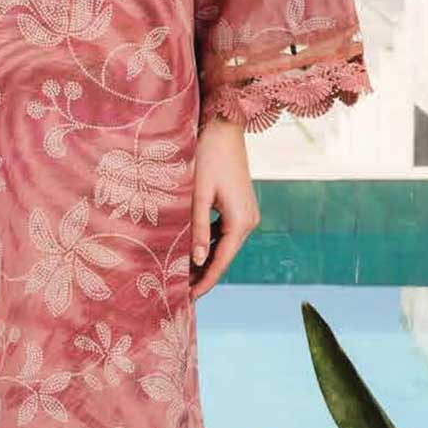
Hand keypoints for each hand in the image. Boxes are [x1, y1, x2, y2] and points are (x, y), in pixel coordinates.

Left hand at [189, 117, 258, 297]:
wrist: (222, 126)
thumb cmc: (206, 157)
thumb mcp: (198, 195)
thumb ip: (198, 229)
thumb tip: (197, 261)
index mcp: (241, 222)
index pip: (221, 262)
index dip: (204, 282)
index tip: (187, 300)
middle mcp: (249, 221)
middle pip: (223, 257)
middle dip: (202, 274)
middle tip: (178, 293)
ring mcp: (246, 213)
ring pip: (223, 246)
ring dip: (204, 259)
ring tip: (180, 275)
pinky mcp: (238, 205)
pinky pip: (223, 232)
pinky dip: (208, 243)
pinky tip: (190, 249)